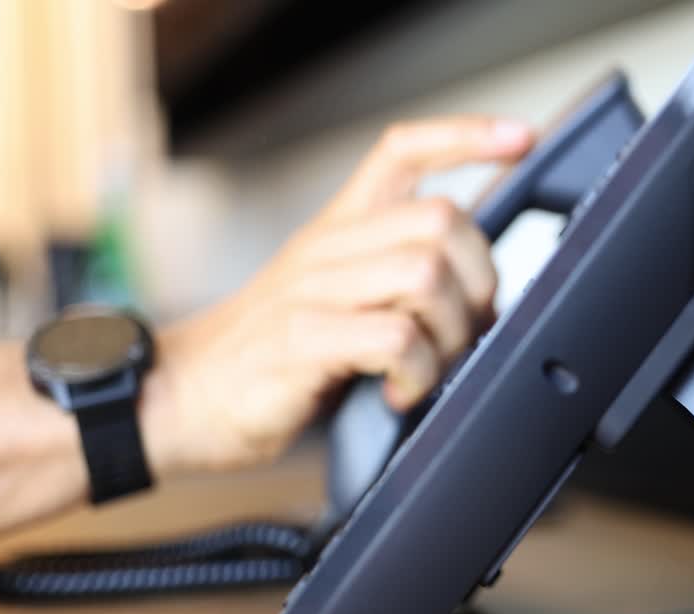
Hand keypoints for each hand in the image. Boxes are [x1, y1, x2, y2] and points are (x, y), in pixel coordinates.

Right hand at [147, 116, 535, 470]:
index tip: (516, 139)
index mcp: (338, 230)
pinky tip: (400, 392)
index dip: (465, 135)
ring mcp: (312, 291)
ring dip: (451, 333)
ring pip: (425, 275)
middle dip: (479, 281)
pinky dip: (418, 373)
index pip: (402, 151)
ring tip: (428, 369)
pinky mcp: (301, 340)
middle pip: (440, 219)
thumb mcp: (330, 301)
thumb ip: (390, 286)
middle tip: (464, 331)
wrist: (176, 398)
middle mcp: (328, 248)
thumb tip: (475, 300)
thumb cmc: (264, 359)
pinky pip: (395, 339)